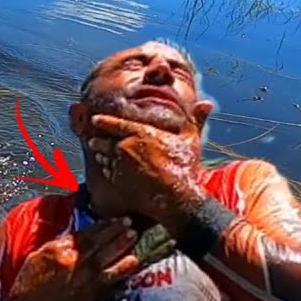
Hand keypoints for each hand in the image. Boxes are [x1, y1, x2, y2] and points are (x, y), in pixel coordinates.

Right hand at [1, 217, 141, 300]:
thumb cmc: (28, 282)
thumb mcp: (37, 256)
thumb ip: (57, 245)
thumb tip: (73, 237)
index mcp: (58, 248)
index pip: (84, 233)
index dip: (101, 226)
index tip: (113, 219)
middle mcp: (73, 259)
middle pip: (98, 242)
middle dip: (115, 230)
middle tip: (129, 222)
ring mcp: (83, 276)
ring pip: (107, 256)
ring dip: (121, 245)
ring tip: (133, 235)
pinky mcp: (90, 292)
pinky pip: (110, 277)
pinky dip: (123, 268)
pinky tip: (134, 261)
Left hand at [87, 114, 206, 229]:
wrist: (175, 196)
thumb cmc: (183, 167)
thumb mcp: (191, 141)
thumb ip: (195, 120)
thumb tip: (207, 103)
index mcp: (140, 133)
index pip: (115, 124)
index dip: (104, 121)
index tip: (95, 119)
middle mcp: (125, 146)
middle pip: (103, 141)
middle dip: (98, 141)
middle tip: (93, 141)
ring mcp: (119, 163)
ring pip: (102, 157)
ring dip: (100, 155)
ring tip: (100, 155)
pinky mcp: (116, 179)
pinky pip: (106, 172)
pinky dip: (106, 170)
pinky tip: (108, 170)